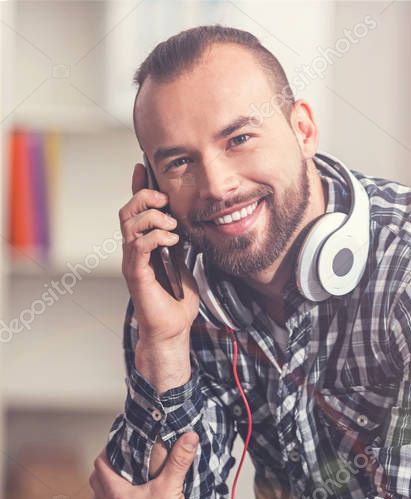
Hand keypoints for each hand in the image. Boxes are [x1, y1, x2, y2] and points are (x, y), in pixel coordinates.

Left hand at [90, 431, 199, 498]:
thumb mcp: (172, 487)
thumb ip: (179, 460)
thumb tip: (189, 437)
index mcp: (116, 495)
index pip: (100, 466)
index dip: (106, 452)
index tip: (116, 445)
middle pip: (95, 485)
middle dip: (105, 472)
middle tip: (119, 463)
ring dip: (104, 496)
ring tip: (119, 488)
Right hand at [119, 162, 199, 342]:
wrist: (173, 328)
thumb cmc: (177, 300)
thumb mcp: (185, 263)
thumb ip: (183, 243)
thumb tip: (192, 223)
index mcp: (145, 245)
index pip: (137, 210)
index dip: (138, 187)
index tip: (144, 167)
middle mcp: (134, 250)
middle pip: (127, 211)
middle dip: (145, 198)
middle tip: (165, 199)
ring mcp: (133, 261)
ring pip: (130, 225)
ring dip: (153, 218)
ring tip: (173, 226)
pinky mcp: (136, 274)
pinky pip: (138, 246)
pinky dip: (155, 237)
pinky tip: (172, 240)